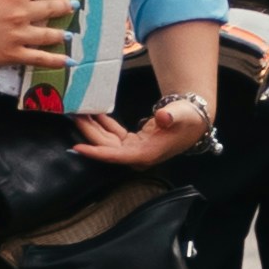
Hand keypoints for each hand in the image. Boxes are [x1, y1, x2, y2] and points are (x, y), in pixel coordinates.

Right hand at [0, 0, 80, 74]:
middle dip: (64, 6)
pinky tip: (67, 61)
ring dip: (62, 33)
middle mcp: (19, 15)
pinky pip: (39, 58)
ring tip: (69, 34)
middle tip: (73, 5)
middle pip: (51, 8)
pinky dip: (56, 60)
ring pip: (49, 35)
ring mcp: (18, 36)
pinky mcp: (12, 55)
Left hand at [71, 87, 210, 168]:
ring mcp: (134, 149)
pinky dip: (103, 125)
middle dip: (89, 133)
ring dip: (93, 128)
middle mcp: (138, 155)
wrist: (194, 120)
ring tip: (79, 112)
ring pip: (108, 141)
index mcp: (147, 153)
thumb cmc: (189, 118)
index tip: (78, 148)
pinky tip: (94, 113)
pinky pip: (113, 135)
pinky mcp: (133, 143)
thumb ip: (171, 115)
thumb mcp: (182, 114)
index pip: (116, 156)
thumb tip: (162, 118)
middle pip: (107, 147)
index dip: (96, 152)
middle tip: (74, 115)